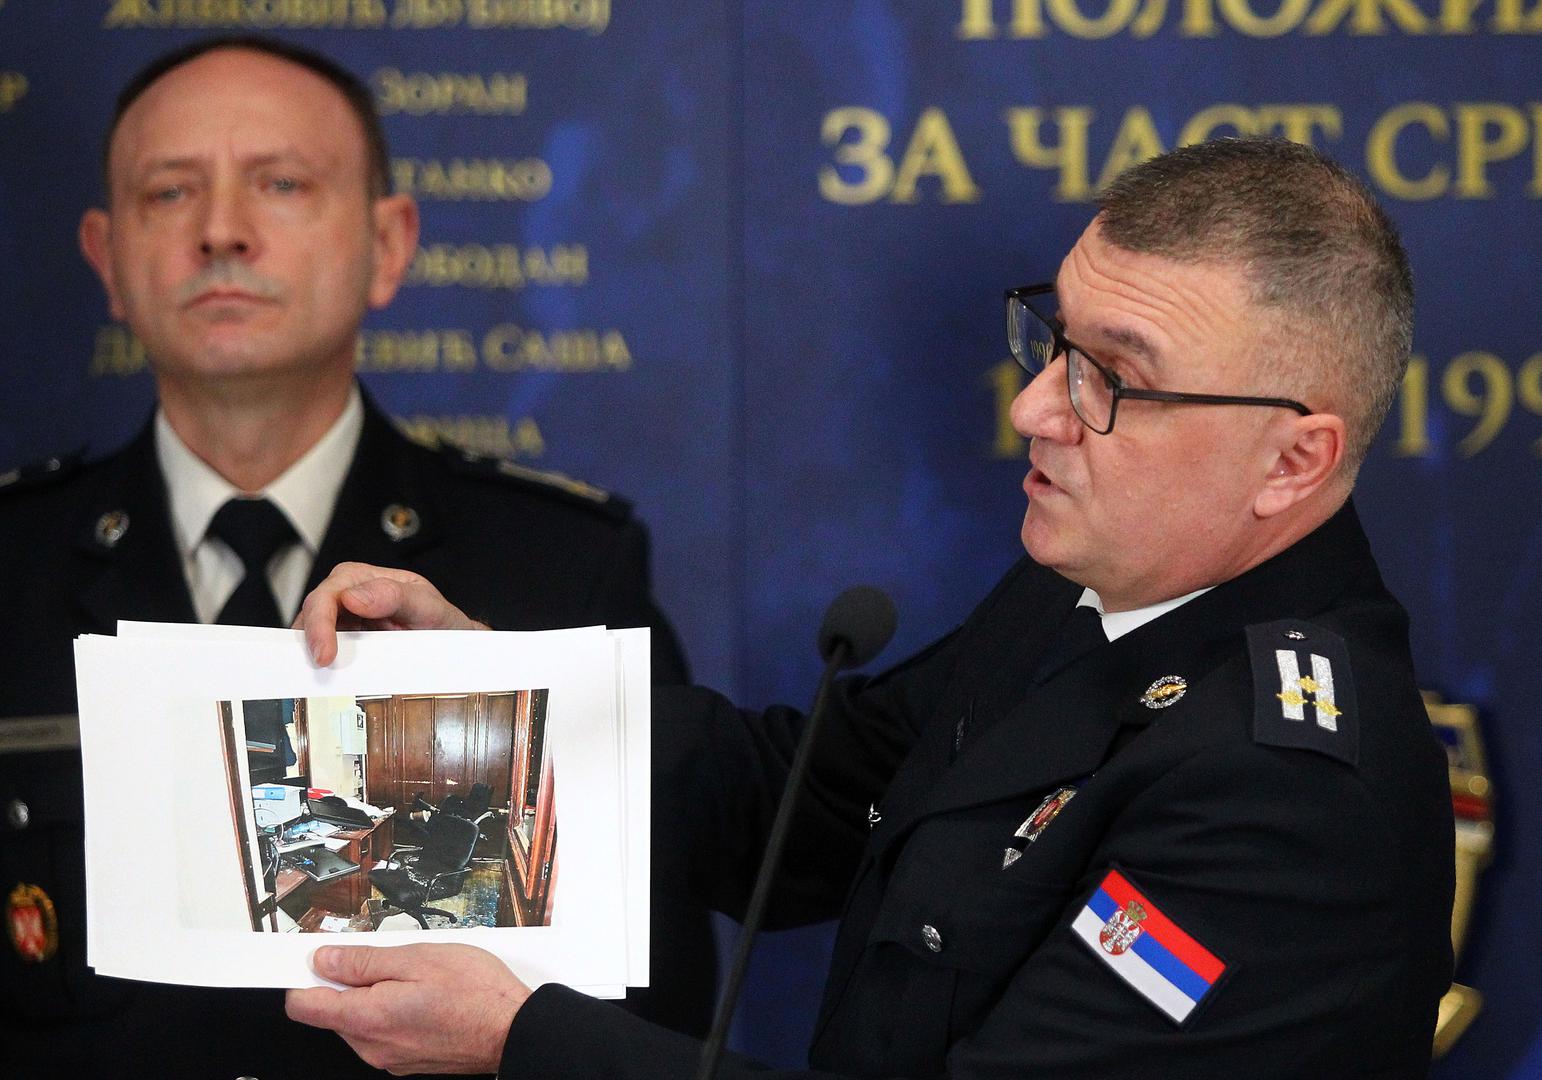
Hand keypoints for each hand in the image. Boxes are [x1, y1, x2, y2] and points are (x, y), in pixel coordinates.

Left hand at [286, 943, 530, 1074]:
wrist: (513, 1029)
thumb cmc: (475, 993)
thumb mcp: (417, 958)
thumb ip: (364, 962)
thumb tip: (326, 960)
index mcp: (368, 1018)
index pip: (304, 1005)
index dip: (302, 977)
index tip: (311, 959)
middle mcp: (372, 1046)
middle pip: (333, 1012)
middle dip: (347, 983)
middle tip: (383, 959)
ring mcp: (389, 1057)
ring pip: (359, 1021)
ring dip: (373, 997)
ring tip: (412, 976)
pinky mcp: (406, 1061)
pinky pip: (382, 1032)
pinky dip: (391, 1011)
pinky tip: (422, 995)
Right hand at [295, 562, 486, 664]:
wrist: (455, 645)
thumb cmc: (440, 621)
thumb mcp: (426, 605)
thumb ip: (394, 596)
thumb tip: (352, 597)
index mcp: (362, 578)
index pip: (328, 595)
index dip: (320, 624)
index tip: (325, 654)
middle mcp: (347, 597)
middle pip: (312, 616)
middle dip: (309, 644)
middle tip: (319, 673)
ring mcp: (343, 624)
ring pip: (311, 637)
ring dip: (310, 657)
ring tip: (319, 679)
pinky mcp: (344, 646)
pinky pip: (324, 654)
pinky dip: (321, 667)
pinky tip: (327, 679)